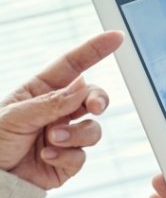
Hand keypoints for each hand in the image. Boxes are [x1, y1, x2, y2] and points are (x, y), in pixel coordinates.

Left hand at [0, 31, 123, 188]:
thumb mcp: (15, 117)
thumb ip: (52, 102)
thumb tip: (83, 86)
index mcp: (41, 91)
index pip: (72, 65)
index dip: (95, 50)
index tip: (116, 37)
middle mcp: (57, 111)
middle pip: (93, 97)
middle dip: (98, 99)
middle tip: (96, 107)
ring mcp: (65, 135)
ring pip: (92, 129)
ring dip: (75, 135)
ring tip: (51, 140)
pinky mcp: (68, 160)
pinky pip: (82, 155)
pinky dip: (64, 157)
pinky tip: (45, 157)